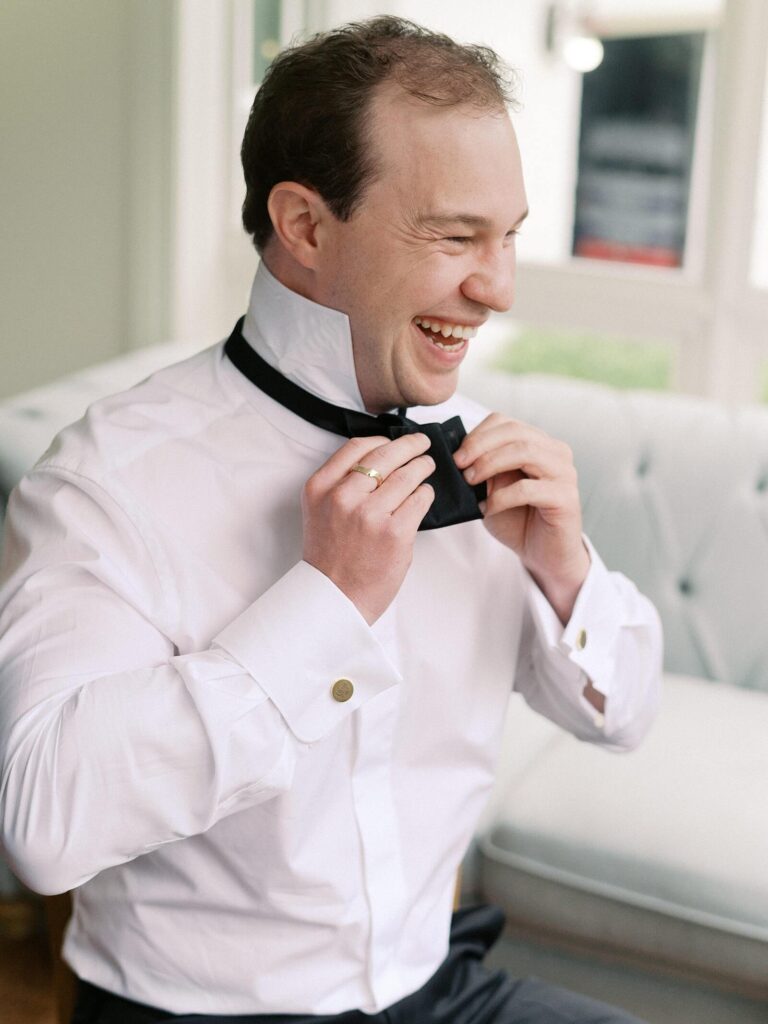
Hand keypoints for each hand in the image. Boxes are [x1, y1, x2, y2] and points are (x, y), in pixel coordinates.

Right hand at [302, 433, 434, 623]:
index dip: (381, 439)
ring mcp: (370, 514)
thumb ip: (342, 485)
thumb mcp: (321, 512)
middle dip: (410, 445)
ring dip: (422, 467)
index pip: (356, 447)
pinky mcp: (395, 532)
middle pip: (385, 454)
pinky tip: (424, 495)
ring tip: (427, 466)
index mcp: (320, 488)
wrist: (335, 598)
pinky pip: (420, 499)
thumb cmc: (332, 558)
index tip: (393, 440)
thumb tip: (382, 458)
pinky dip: (425, 494)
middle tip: (422, 443)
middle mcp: (343, 497)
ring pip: (407, 474)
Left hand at [455, 413, 589, 622]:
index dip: (478, 434)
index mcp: (538, 443)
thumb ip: (484, 467)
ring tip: (470, 482)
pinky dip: (501, 497)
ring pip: (524, 452)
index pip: (506, 423)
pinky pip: (527, 489)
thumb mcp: (493, 488)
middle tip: (459, 466)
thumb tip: (461, 452)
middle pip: (515, 432)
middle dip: (480, 447)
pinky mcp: (566, 497)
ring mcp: (564, 473)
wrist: (544, 555)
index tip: (456, 455)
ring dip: (490, 464)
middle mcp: (555, 452)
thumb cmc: (517, 520)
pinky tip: (486, 509)